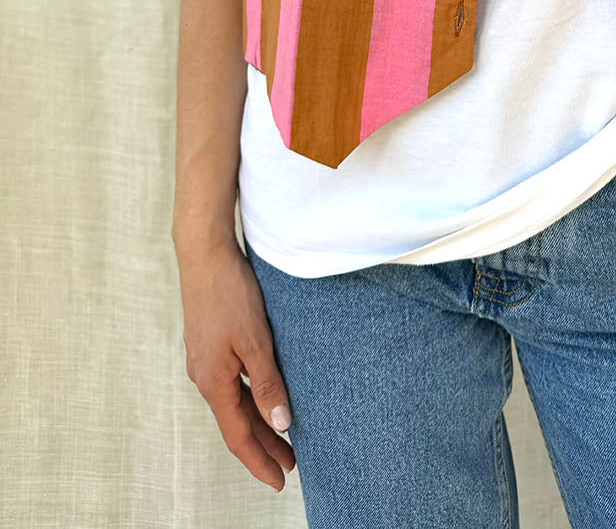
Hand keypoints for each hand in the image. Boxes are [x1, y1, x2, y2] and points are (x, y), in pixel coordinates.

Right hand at [175, 234, 296, 491]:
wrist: (205, 253)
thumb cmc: (230, 293)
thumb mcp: (255, 340)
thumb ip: (268, 383)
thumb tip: (281, 425)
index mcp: (213, 382)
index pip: (239, 435)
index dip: (259, 460)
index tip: (280, 481)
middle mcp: (205, 376)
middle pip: (236, 422)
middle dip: (263, 445)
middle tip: (292, 464)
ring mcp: (206, 360)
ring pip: (235, 402)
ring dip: (258, 421)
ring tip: (285, 435)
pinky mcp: (210, 343)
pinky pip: (232, 383)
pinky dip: (251, 397)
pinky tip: (265, 394)